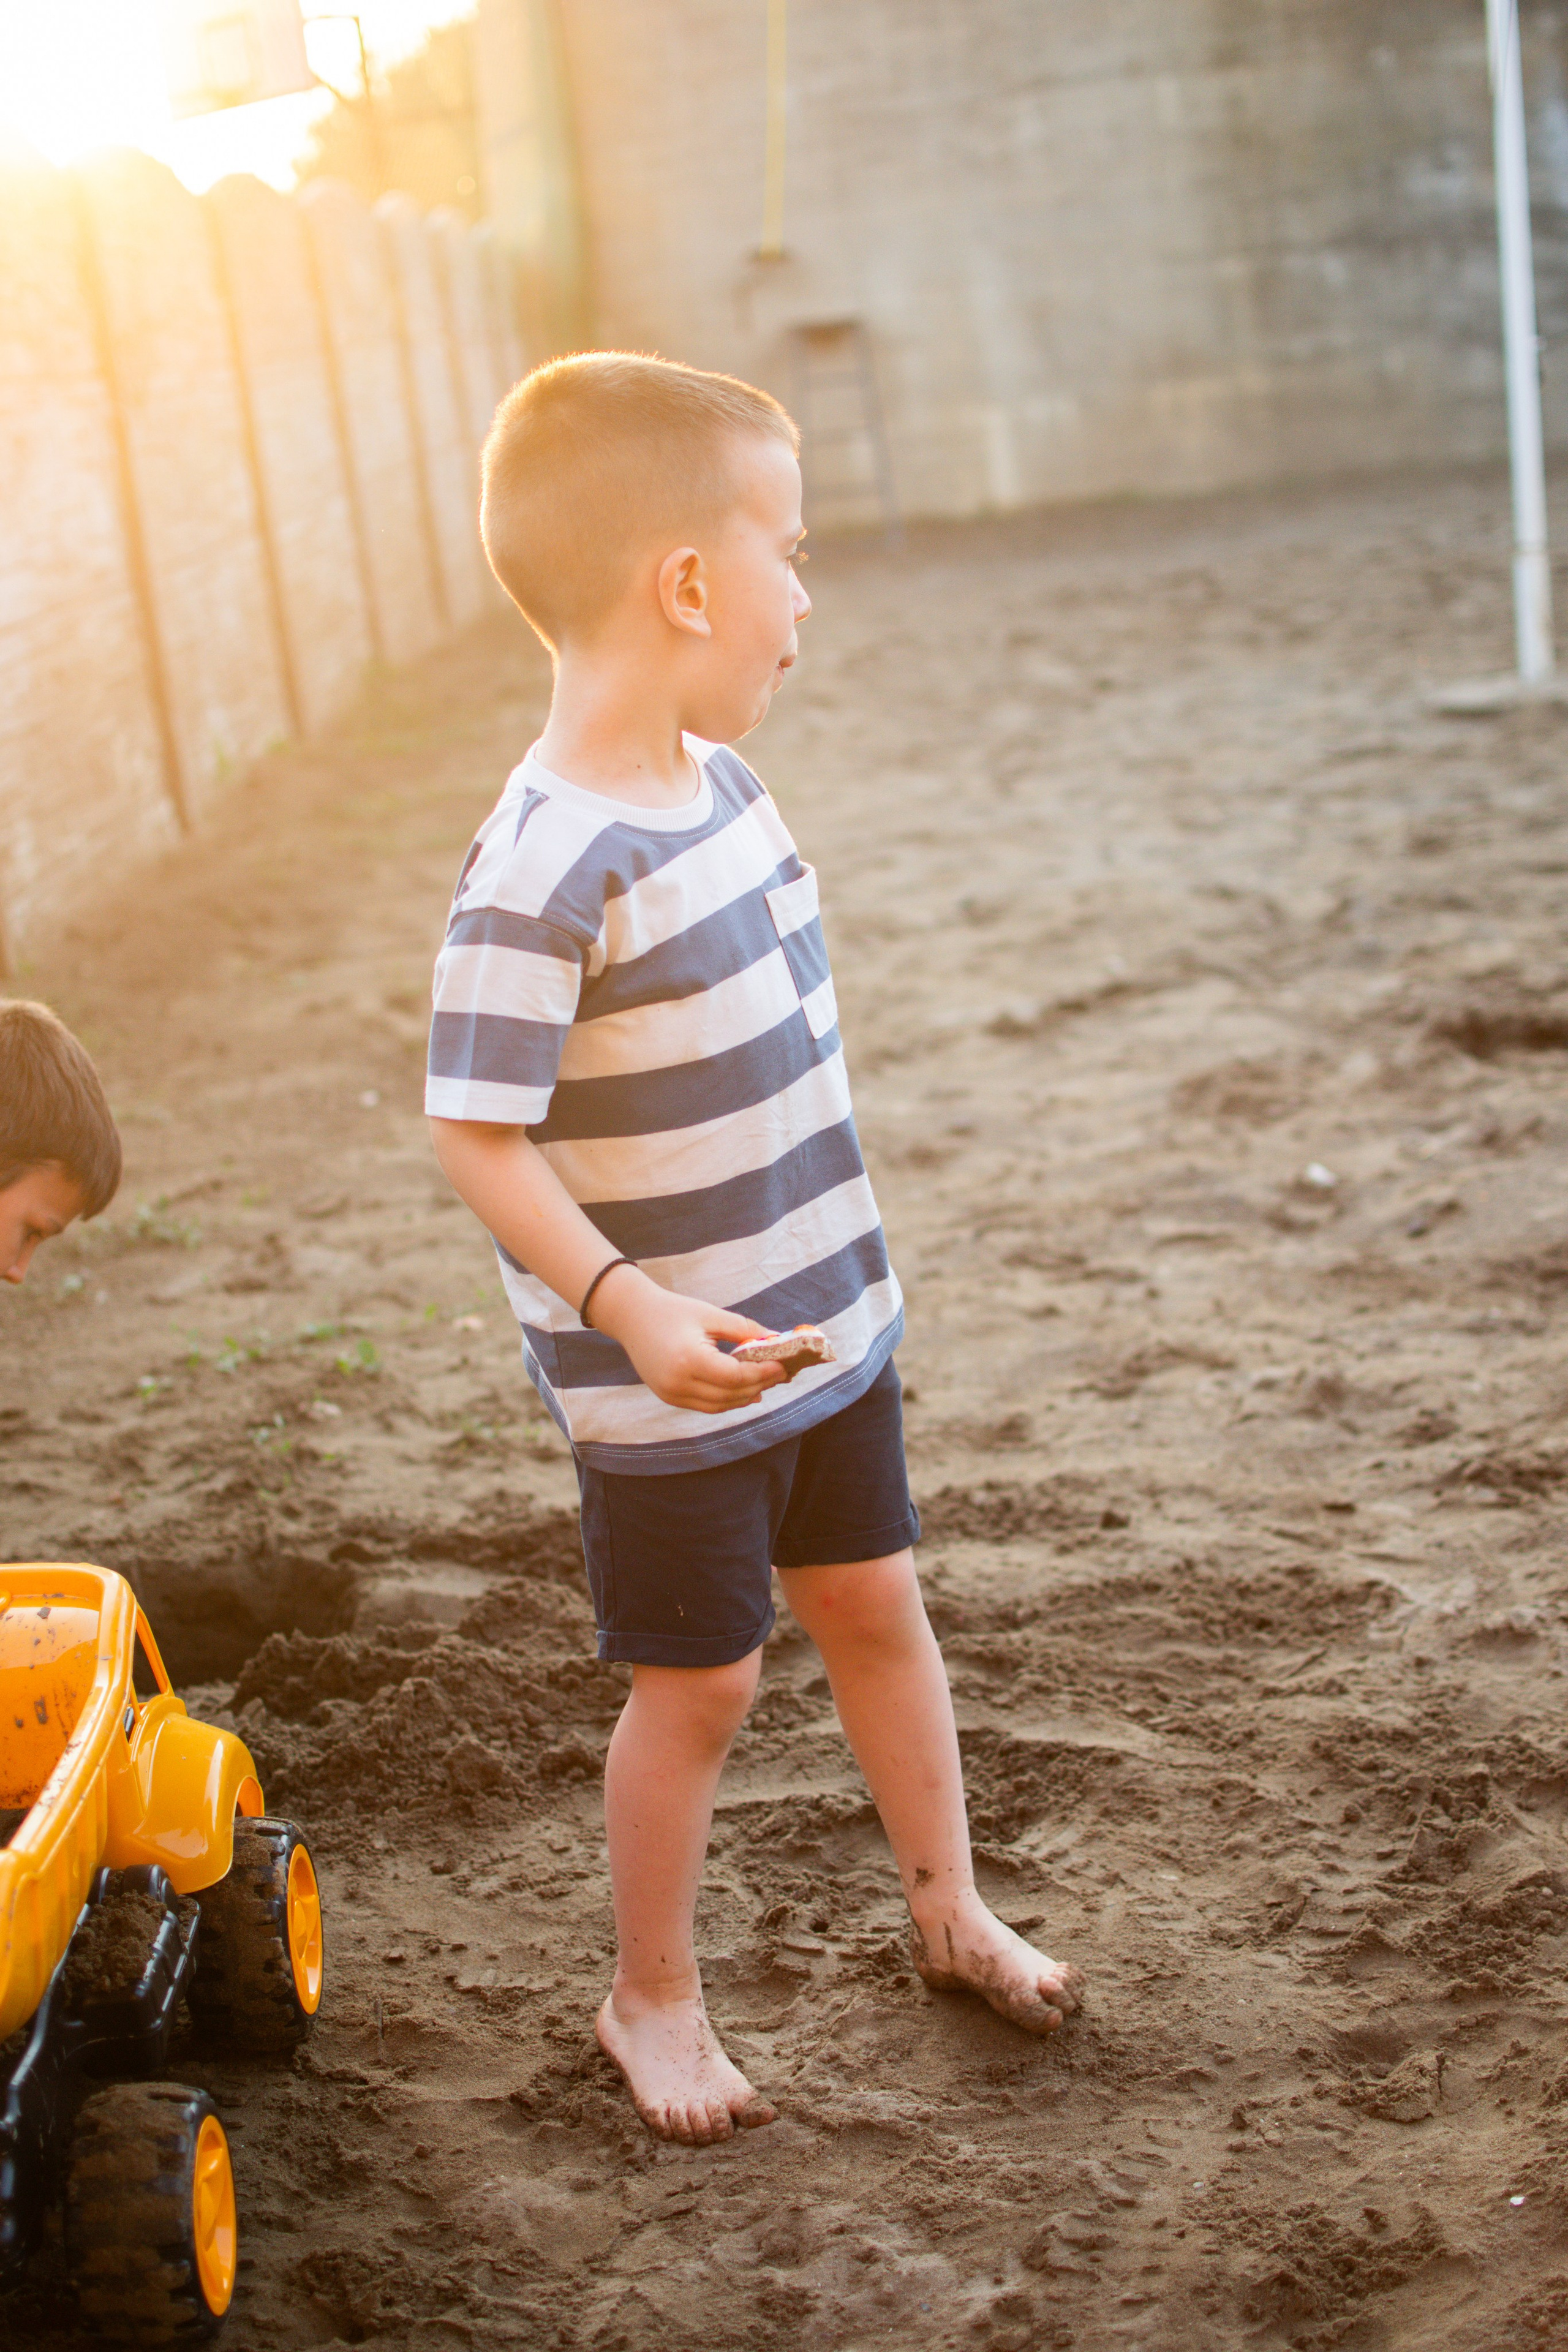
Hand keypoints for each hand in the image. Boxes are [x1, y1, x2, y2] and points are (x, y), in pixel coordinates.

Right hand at [590, 1269, 789, 1413]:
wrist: (631, 1317)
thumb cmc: (672, 1310)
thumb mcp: (710, 1314)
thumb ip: (744, 1329)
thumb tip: (774, 1339)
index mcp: (690, 1359)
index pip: (736, 1377)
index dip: (763, 1373)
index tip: (782, 1366)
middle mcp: (679, 1383)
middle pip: (730, 1395)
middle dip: (759, 1385)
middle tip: (780, 1374)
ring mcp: (671, 1394)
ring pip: (719, 1406)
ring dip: (745, 1397)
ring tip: (765, 1383)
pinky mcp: (668, 1397)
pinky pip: (704, 1406)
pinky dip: (726, 1401)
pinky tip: (743, 1392)